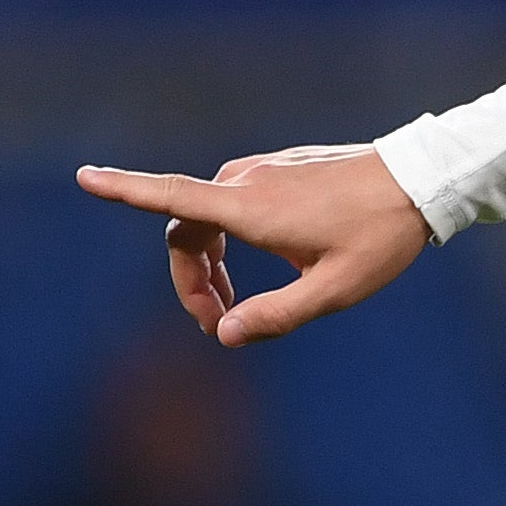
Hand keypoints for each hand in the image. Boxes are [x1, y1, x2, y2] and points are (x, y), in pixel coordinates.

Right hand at [75, 144, 432, 345]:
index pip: (172, 198)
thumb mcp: (335, 289)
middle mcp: (246, 182)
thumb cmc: (381, 237)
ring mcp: (262, 171)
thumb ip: (278, 315)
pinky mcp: (279, 170)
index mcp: (250, 208)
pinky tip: (275, 265)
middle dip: (191, 281)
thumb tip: (227, 335)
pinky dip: (232, 240)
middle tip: (220, 325)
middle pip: (185, 232)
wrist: (421, 182)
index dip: (124, 189)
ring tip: (239, 305)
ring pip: (210, 219)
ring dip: (211, 263)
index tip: (84, 178)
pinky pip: (235, 206)